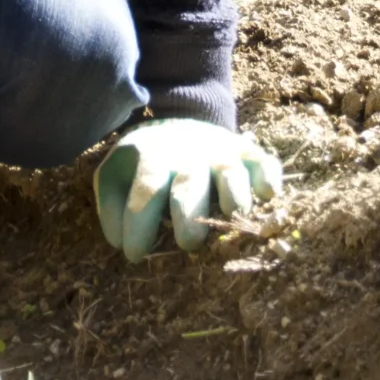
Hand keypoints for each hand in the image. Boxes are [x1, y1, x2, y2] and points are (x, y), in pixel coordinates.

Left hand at [95, 118, 284, 261]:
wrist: (181, 124)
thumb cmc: (146, 164)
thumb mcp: (117, 173)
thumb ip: (111, 203)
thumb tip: (118, 240)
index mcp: (152, 159)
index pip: (145, 191)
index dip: (139, 225)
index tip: (134, 255)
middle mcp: (189, 155)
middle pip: (189, 185)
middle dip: (189, 216)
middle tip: (187, 244)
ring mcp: (221, 153)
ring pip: (230, 173)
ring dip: (234, 195)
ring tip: (232, 215)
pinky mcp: (248, 155)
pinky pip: (264, 164)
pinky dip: (268, 178)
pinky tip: (268, 194)